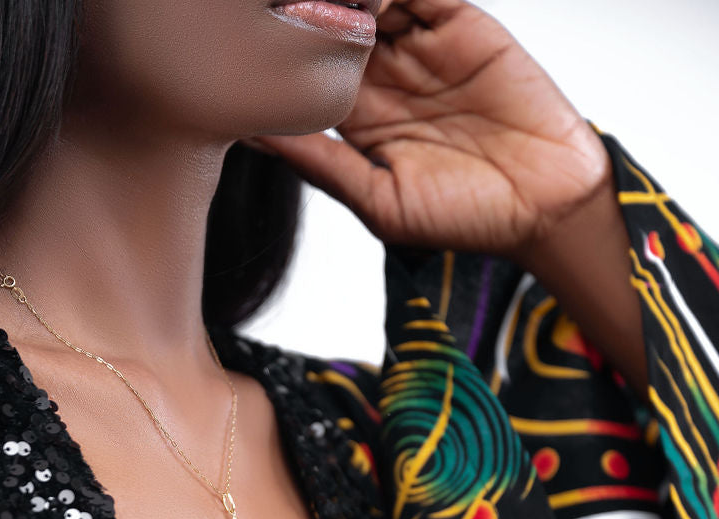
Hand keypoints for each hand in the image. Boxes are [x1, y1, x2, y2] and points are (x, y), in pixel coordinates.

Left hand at [246, 0, 610, 262]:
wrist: (544, 204)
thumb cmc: (462, 219)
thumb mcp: (378, 201)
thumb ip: (321, 164)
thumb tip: (255, 140)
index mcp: (356, 118)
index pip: (307, 72)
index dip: (282, 54)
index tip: (251, 46)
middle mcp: (384, 76)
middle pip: (333, 24)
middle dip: (308, 12)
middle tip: (275, 8)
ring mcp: (420, 46)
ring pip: (371, 0)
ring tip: (327, 3)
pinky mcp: (459, 22)